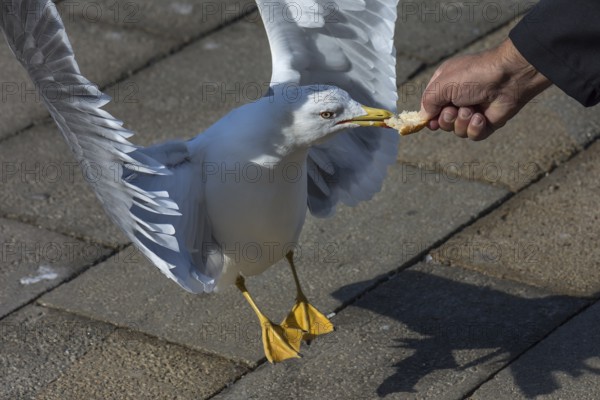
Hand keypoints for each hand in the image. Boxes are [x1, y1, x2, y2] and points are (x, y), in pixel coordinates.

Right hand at [420, 39, 551, 139]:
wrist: (509, 78)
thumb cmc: (474, 76)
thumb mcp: (443, 84)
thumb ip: (427, 102)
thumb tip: (424, 117)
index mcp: (445, 86)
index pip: (430, 107)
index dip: (429, 117)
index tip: (430, 122)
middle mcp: (457, 99)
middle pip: (442, 122)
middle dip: (446, 119)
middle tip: (454, 110)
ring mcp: (472, 111)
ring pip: (457, 131)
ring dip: (462, 123)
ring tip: (472, 110)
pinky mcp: (486, 122)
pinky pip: (473, 135)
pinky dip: (475, 128)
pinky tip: (481, 117)